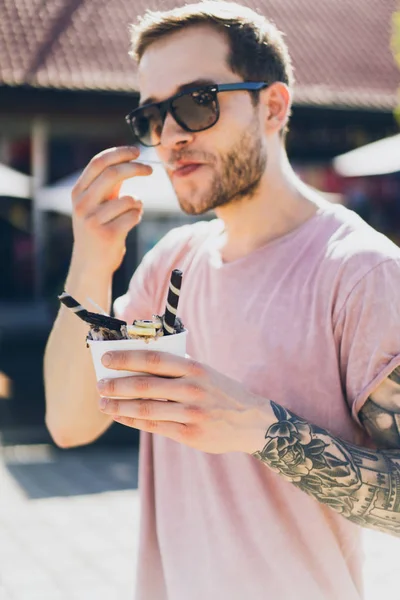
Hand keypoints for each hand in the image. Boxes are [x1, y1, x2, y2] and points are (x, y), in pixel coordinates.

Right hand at [71, 146, 152, 273]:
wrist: (90, 264)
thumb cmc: (97, 230)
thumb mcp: (94, 205)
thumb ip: (106, 185)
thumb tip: (128, 160)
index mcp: (78, 192)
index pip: (98, 162)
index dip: (120, 153)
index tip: (137, 151)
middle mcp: (82, 205)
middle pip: (113, 173)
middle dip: (136, 168)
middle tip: (150, 169)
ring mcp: (93, 221)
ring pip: (128, 199)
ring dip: (138, 202)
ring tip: (133, 211)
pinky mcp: (107, 235)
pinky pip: (133, 216)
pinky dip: (138, 216)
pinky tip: (130, 223)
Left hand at [96, 350, 269, 453]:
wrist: (252, 422)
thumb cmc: (221, 392)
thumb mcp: (205, 372)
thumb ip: (177, 368)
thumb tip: (137, 362)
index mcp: (195, 368)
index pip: (153, 359)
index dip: (126, 358)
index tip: (106, 359)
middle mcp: (192, 389)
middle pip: (144, 385)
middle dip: (116, 385)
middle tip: (99, 385)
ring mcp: (191, 413)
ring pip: (146, 408)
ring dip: (119, 405)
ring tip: (103, 403)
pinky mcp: (190, 435)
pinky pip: (154, 427)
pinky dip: (133, 420)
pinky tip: (120, 416)